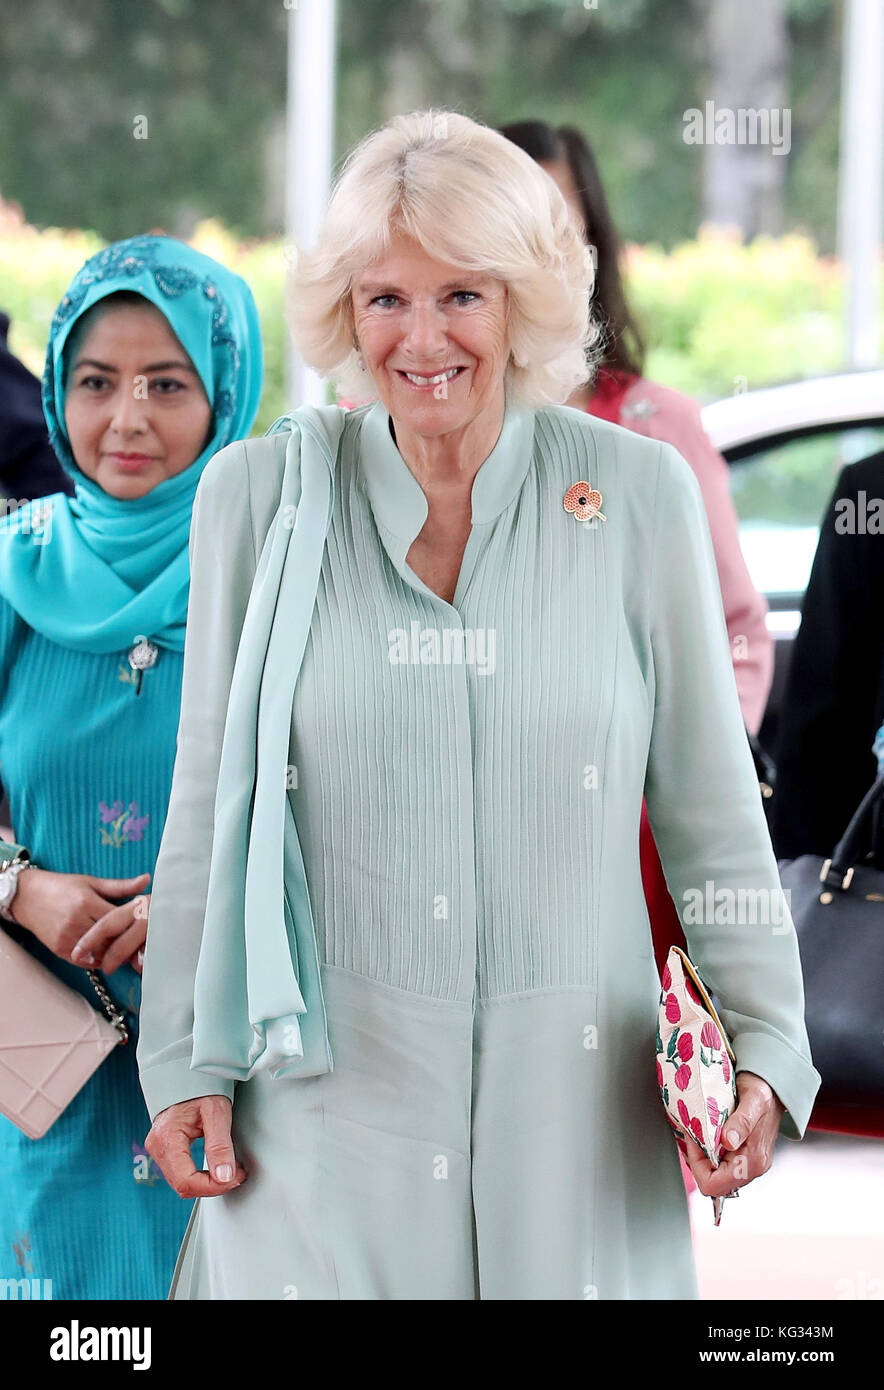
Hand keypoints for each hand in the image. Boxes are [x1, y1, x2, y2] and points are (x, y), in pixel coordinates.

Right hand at [10, 868, 151, 965]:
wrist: (27, 897)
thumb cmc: (63, 887)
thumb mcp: (92, 882)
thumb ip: (120, 886)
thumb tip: (147, 880)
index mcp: (87, 902)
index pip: (118, 919)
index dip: (134, 925)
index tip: (149, 928)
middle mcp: (76, 921)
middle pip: (110, 939)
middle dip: (127, 942)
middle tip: (145, 946)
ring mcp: (66, 937)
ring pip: (99, 953)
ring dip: (114, 954)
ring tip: (130, 952)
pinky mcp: (59, 950)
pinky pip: (85, 961)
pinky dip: (99, 960)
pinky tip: (109, 955)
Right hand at [145, 1096, 247, 1198]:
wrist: (188, 1075)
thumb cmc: (200, 1087)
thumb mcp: (216, 1111)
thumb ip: (220, 1145)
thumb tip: (224, 1177)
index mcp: (167, 1138)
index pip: (186, 1181)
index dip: (212, 1186)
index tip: (234, 1179)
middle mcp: (157, 1147)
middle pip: (183, 1185)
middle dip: (212, 1186)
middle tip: (237, 1175)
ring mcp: (159, 1149)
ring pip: (182, 1182)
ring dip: (207, 1183)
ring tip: (230, 1171)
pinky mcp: (165, 1150)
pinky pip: (181, 1173)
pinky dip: (200, 1176)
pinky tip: (216, 1168)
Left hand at [677, 1070, 784, 1198]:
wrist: (773, 1088)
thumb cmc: (762, 1091)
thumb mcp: (752, 1100)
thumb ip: (741, 1122)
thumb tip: (728, 1142)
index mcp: (754, 1160)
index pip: (715, 1185)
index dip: (698, 1165)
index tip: (695, 1139)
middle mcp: (754, 1168)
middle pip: (714, 1185)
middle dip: (698, 1162)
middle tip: (695, 1136)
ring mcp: (751, 1165)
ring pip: (717, 1178)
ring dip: (703, 1159)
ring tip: (701, 1135)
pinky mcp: (747, 1159)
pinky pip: (722, 1168)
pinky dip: (710, 1155)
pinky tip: (709, 1137)